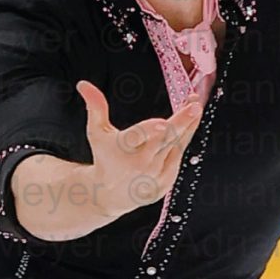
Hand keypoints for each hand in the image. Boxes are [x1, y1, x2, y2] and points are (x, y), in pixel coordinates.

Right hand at [76, 76, 203, 213]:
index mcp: (122, 150)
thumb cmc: (105, 158)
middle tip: (194, 107)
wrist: (110, 194)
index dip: (148, 131)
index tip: (160, 124)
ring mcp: (155, 174)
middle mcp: (140, 163)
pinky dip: (185, 138)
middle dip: (181, 122)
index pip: (136, 139)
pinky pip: (178, 156)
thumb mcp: (97, 133)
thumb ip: (95, 107)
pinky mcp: (166, 181)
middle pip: (163, 140)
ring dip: (188, 125)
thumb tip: (83, 84)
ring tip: (196, 106)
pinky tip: (192, 122)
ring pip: (176, 145)